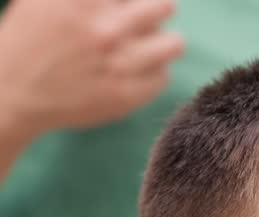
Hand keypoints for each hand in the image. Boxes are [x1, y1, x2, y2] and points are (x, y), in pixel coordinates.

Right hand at [0, 0, 182, 141]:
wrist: (10, 90)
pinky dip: (152, 72)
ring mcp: (118, 64)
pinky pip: (163, 77)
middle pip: (162, 6)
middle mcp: (104, 30)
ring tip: (145, 47)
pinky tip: (131, 72)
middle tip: (145, 19)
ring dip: (162, 43)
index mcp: (83, 2)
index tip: (127, 6)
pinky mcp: (125, 95)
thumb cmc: (29, 38)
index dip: (132, 0)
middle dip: (156, 10)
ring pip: (173, 44)